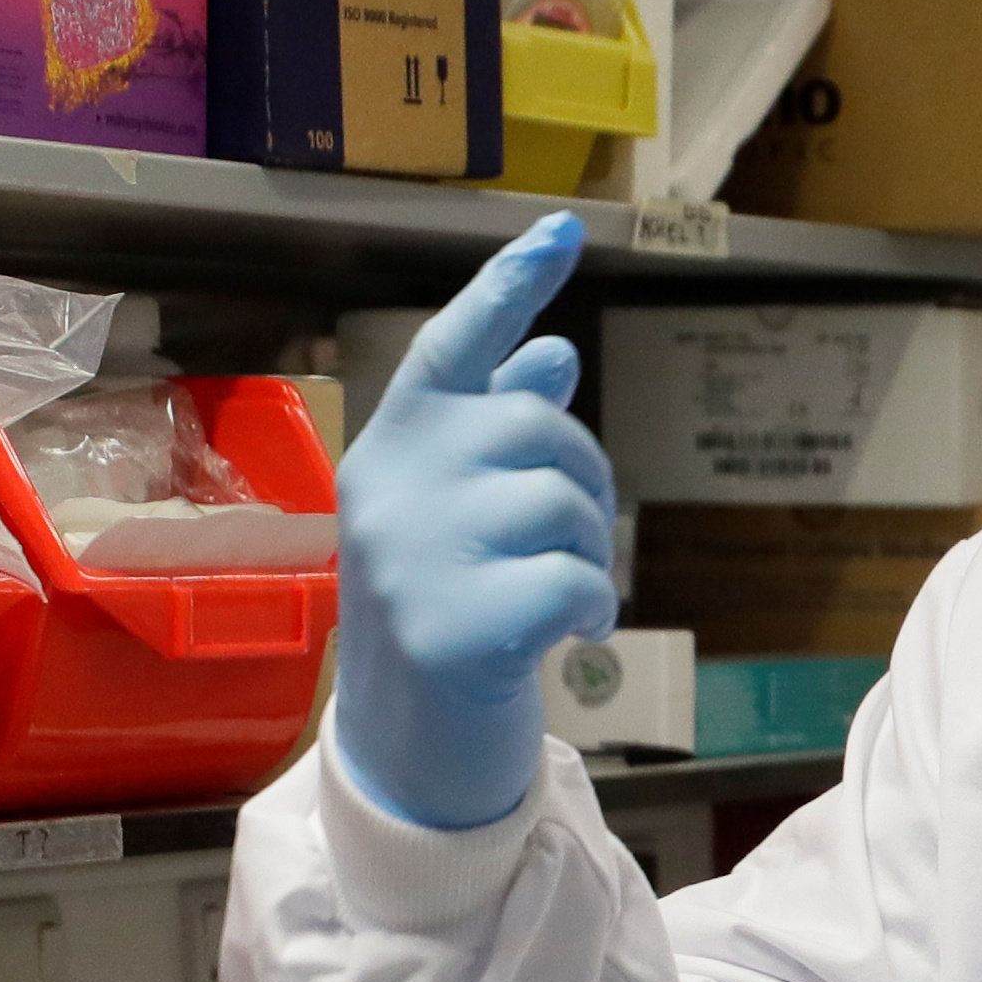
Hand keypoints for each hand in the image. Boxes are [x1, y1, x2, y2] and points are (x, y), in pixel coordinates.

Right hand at [330, 214, 617, 830]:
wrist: (406, 753)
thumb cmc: (447, 620)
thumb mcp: (464, 517)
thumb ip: (501, 436)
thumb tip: (554, 353)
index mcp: (388, 449)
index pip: (452, 346)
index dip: (510, 286)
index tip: (563, 228)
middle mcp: (389, 487)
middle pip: (536, 426)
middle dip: (582, 480)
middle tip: (565, 545)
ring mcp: (413, 555)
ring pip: (563, 500)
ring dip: (589, 552)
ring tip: (557, 598)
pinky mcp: (454, 624)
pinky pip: (576, 578)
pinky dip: (593, 608)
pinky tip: (571, 637)